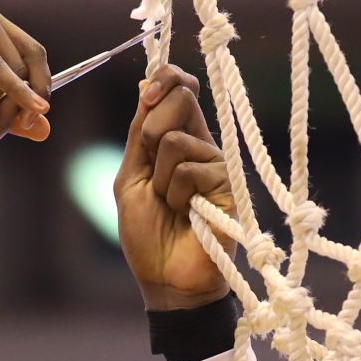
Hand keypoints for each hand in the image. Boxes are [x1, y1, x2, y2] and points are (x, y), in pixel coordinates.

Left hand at [116, 65, 232, 311]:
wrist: (167, 280)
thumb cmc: (147, 236)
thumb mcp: (131, 177)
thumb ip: (139, 134)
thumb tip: (146, 84)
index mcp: (177, 138)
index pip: (179, 87)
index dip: (163, 80)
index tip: (146, 98)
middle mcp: (201, 144)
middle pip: (181, 97)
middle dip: (151, 132)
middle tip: (152, 174)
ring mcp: (217, 163)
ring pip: (176, 139)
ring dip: (161, 179)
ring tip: (171, 206)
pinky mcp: (229, 183)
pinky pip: (189, 169)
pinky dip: (177, 195)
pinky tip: (187, 215)